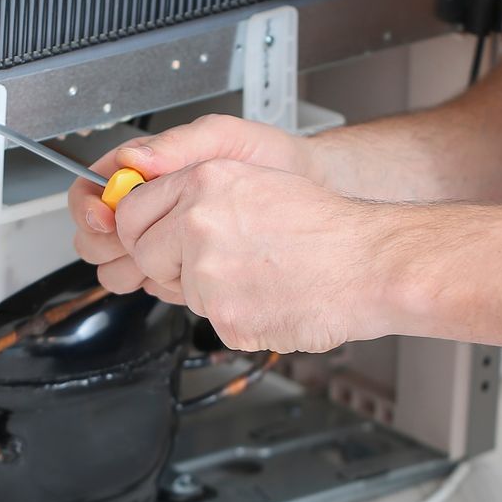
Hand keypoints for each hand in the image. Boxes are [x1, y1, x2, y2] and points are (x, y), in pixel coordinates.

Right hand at [68, 114, 321, 273]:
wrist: (304, 189)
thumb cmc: (265, 157)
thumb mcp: (222, 138)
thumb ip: (177, 145)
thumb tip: (133, 159)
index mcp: (144, 171)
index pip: (90, 190)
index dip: (88, 207)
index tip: (105, 218)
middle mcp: (147, 207)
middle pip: (93, 236)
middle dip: (108, 244)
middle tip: (138, 242)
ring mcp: (162, 240)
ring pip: (116, 267)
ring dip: (133, 268)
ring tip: (169, 256)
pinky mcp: (180, 267)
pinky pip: (151, 284)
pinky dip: (163, 283)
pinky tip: (190, 272)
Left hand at [88, 158, 398, 352]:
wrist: (370, 263)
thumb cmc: (326, 227)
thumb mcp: (255, 181)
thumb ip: (198, 194)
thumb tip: (154, 215)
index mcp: (204, 181)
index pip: (132, 211)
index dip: (141, 230)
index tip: (153, 239)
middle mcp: (198, 222)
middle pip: (143, 254)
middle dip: (169, 265)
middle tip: (216, 262)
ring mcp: (208, 271)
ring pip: (179, 290)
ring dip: (210, 291)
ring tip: (260, 275)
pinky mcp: (224, 315)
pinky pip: (211, 320)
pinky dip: (239, 316)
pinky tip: (271, 297)